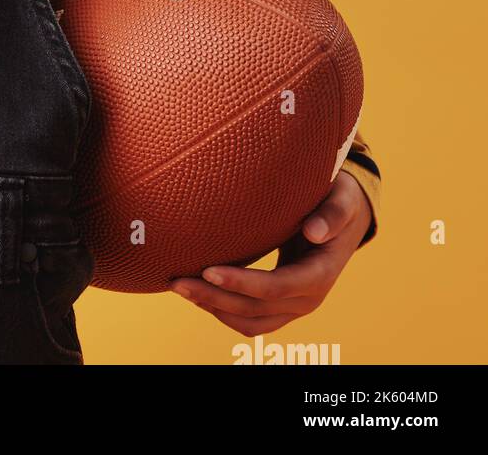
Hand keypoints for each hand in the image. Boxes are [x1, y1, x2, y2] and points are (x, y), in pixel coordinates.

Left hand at [168, 171, 373, 335]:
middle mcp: (308, 298)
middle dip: (215, 298)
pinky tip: (199, 294)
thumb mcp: (342, 199)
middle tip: (177, 282)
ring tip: (180, 288)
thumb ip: (334, 213)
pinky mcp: (282, 305)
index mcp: (321, 273)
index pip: (277, 287)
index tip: (208, 270)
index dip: (242, 283)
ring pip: (251, 322)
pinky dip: (224, 312)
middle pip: (256, 309)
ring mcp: (295, 306)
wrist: (344, 220)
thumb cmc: (338, 200)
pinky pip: (252, 321)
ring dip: (214, 309)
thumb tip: (315, 231)